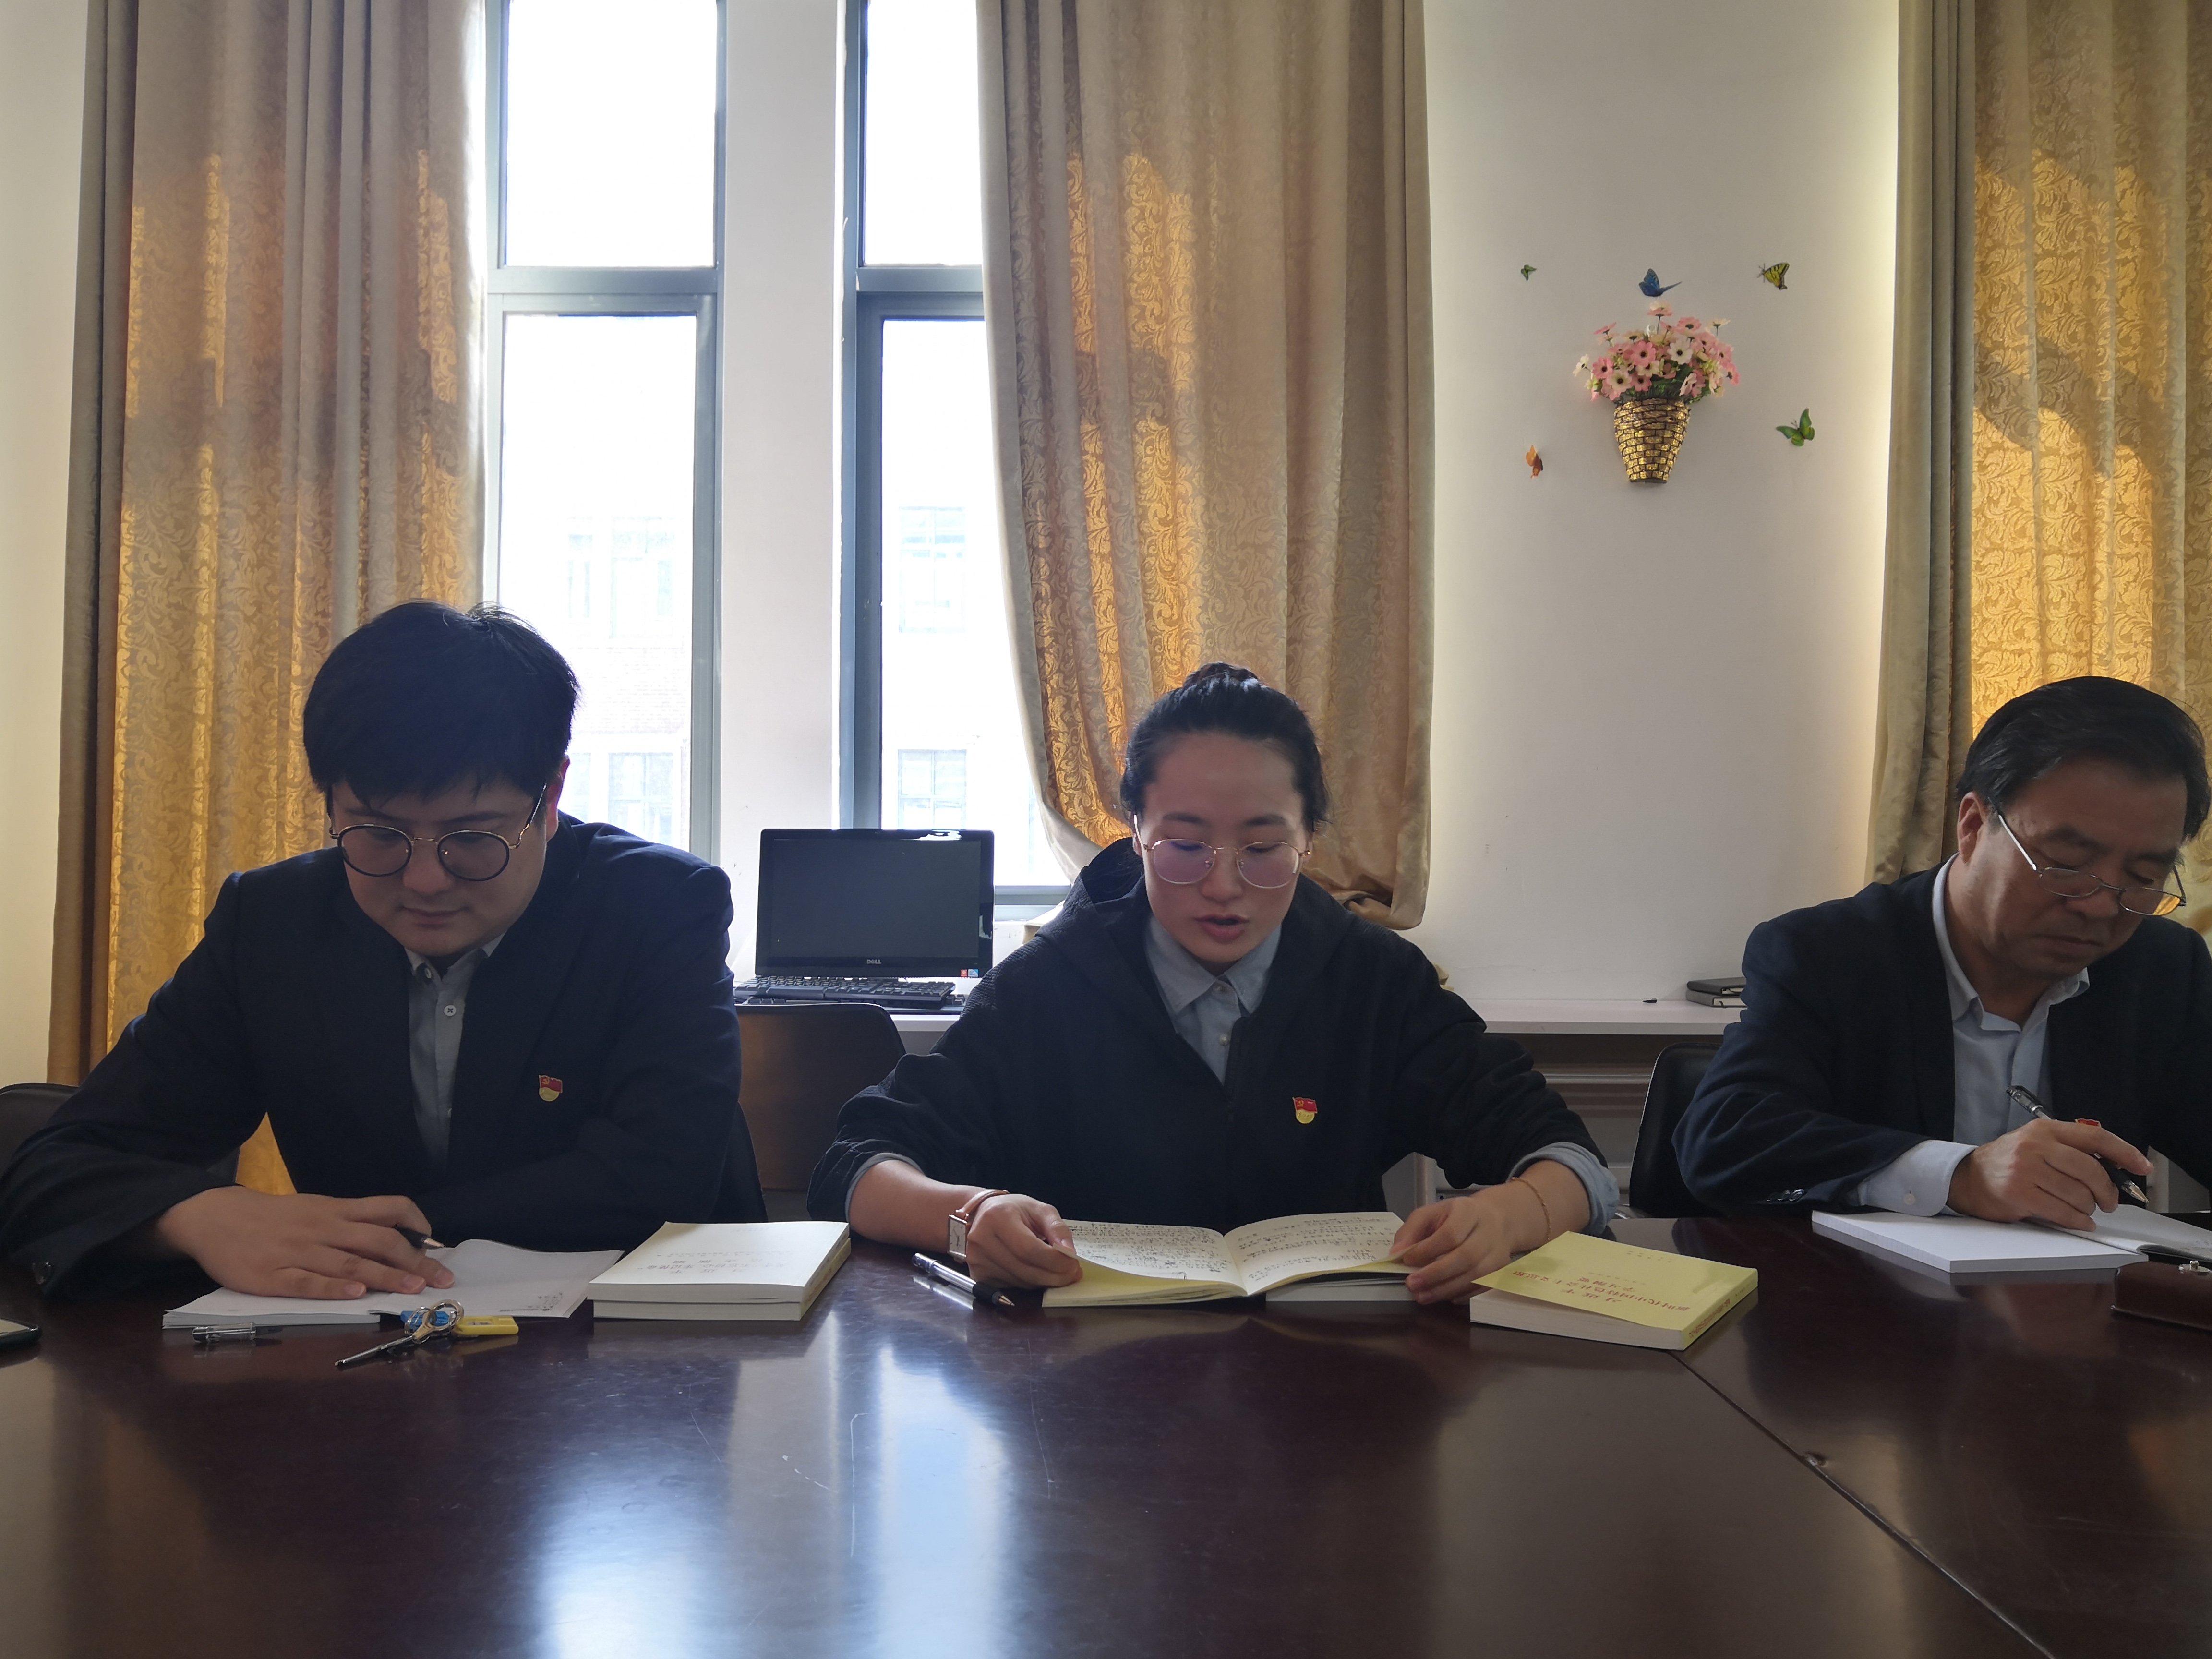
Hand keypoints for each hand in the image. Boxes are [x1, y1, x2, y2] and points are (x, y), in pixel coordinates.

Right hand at [153, 1187, 455, 1298]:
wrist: (216, 1217)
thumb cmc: (274, 1217)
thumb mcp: (316, 1208)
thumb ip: (352, 1220)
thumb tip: (397, 1235)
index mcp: (336, 1210)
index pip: (387, 1209)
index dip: (416, 1225)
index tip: (437, 1244)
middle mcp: (323, 1228)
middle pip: (378, 1240)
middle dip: (414, 1261)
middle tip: (442, 1279)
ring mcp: (298, 1252)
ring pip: (349, 1262)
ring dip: (384, 1276)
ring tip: (413, 1289)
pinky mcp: (272, 1276)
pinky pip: (307, 1282)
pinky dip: (333, 1287)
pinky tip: (356, 1293)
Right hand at [962, 1193, 1081, 1288]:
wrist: (980, 1215)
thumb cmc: (1013, 1210)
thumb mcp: (1039, 1209)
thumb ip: (1057, 1228)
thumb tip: (1069, 1253)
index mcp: (997, 1217)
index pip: (1028, 1249)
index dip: (1054, 1261)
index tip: (1073, 1264)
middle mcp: (982, 1240)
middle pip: (1024, 1270)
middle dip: (1053, 1276)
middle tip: (1072, 1274)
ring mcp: (976, 1260)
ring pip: (1020, 1282)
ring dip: (1043, 1281)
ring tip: (1055, 1271)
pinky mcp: (977, 1275)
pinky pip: (1011, 1287)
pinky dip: (1029, 1283)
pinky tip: (1036, 1272)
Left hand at [1390, 1187, 1539, 1304]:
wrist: (1495, 1220)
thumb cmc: (1456, 1217)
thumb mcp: (1430, 1214)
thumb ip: (1410, 1231)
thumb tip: (1396, 1254)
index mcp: (1468, 1212)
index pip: (1450, 1234)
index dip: (1428, 1250)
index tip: (1407, 1260)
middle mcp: (1488, 1233)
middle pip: (1465, 1258)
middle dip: (1435, 1274)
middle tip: (1412, 1285)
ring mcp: (1497, 1254)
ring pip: (1474, 1277)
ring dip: (1445, 1290)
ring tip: (1422, 1296)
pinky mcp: (1500, 1272)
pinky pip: (1480, 1288)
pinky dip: (1460, 1295)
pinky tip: (1442, 1296)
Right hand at [1947, 1118, 2150, 1229]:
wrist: (1968, 1178)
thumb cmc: (2009, 1163)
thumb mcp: (2037, 1144)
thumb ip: (2071, 1149)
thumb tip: (2115, 1168)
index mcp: (2045, 1129)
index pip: (2096, 1137)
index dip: (2125, 1153)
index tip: (2143, 1167)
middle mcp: (2035, 1146)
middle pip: (2091, 1170)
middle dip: (2108, 1192)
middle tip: (2108, 1202)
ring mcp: (2025, 1170)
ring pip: (2079, 1195)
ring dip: (2089, 1209)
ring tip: (2082, 1210)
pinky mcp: (2019, 1195)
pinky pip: (2063, 1213)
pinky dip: (2077, 1221)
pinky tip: (2077, 1221)